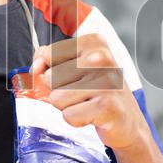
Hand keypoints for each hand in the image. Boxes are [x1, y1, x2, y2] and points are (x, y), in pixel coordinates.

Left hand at [31, 34, 147, 150]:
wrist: (127, 120)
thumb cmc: (98, 91)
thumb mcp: (76, 66)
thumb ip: (48, 59)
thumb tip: (36, 68)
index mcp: (93, 42)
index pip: (48, 54)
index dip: (51, 70)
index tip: (71, 77)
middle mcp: (101, 58)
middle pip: (50, 78)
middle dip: (60, 91)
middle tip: (83, 93)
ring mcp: (106, 81)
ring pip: (56, 98)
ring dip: (68, 106)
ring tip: (87, 104)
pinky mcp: (106, 106)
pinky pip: (68, 115)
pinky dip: (77, 120)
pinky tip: (93, 116)